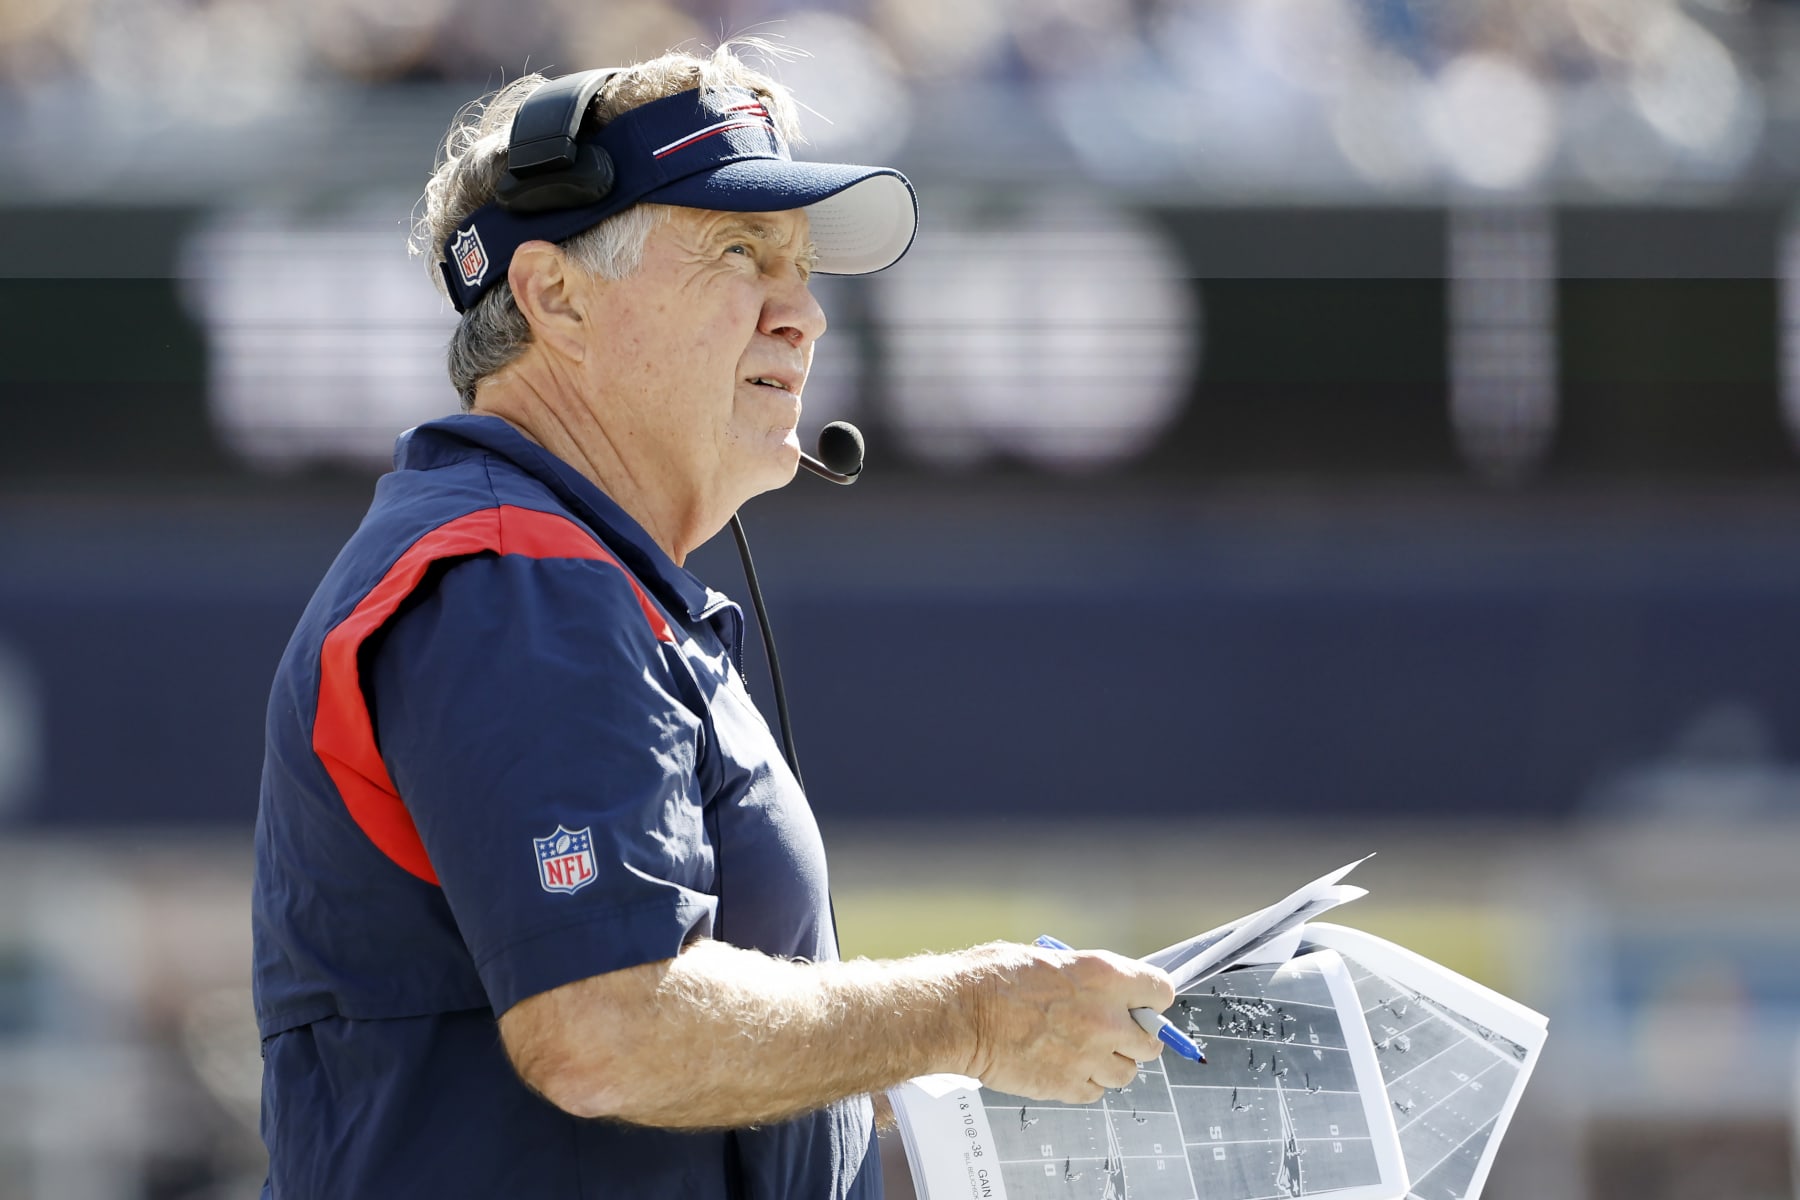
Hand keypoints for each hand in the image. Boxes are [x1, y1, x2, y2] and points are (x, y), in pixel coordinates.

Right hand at [954, 942, 1173, 1103]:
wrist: (959, 1015)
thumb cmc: (992, 980)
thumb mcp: (1048, 960)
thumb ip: (1085, 979)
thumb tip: (1101, 991)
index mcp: (1103, 976)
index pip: (1161, 991)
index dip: (1152, 1000)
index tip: (1143, 1005)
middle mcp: (1105, 1018)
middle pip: (1151, 1043)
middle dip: (1135, 1038)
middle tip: (1113, 1034)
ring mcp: (1090, 1056)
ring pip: (1127, 1074)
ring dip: (1110, 1065)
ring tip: (1083, 1053)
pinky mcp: (1068, 1086)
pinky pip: (1096, 1093)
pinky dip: (1085, 1083)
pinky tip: (1063, 1067)